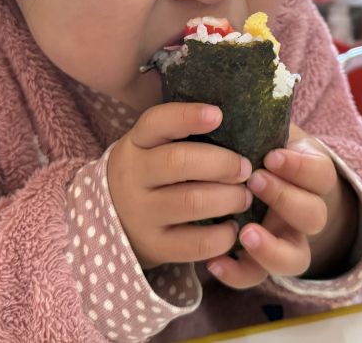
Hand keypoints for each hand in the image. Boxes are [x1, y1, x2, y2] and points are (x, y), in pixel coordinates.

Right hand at [108, 103, 252, 269]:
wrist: (116, 222)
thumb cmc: (151, 175)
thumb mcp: (153, 148)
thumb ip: (183, 135)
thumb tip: (239, 121)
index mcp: (136, 144)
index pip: (157, 122)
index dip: (187, 116)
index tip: (218, 115)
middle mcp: (133, 176)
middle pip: (179, 161)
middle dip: (222, 163)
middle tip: (245, 169)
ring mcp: (141, 213)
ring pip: (192, 202)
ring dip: (229, 198)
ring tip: (244, 197)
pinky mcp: (154, 246)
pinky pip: (196, 243)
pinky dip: (223, 235)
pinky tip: (232, 227)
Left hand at [206, 124, 357, 287]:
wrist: (268, 184)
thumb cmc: (264, 147)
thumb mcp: (271, 129)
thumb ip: (263, 115)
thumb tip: (245, 78)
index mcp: (312, 173)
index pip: (319, 173)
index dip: (299, 167)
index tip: (272, 154)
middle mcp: (306, 210)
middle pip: (313, 215)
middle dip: (285, 199)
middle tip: (255, 181)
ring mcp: (288, 240)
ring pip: (294, 258)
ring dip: (271, 247)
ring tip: (244, 233)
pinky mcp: (262, 263)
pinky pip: (256, 278)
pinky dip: (238, 273)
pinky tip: (215, 263)